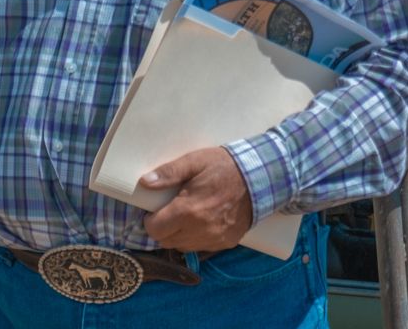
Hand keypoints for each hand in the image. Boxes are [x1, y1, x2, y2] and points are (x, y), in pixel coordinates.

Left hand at [139, 146, 254, 250]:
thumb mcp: (196, 161)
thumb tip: (145, 182)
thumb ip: (170, 172)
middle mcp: (199, 230)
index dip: (151, 220)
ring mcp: (213, 239)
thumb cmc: (226, 166)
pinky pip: (201, 247)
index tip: (157, 210)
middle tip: (172, 211)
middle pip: (165, 241)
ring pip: (181, 246)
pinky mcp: (225, 243)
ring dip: (179, 235)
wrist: (262, 177)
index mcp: (187, 211)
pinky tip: (204, 222)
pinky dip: (196, 238)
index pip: (154, 230)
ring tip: (188, 216)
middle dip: (163, 228)